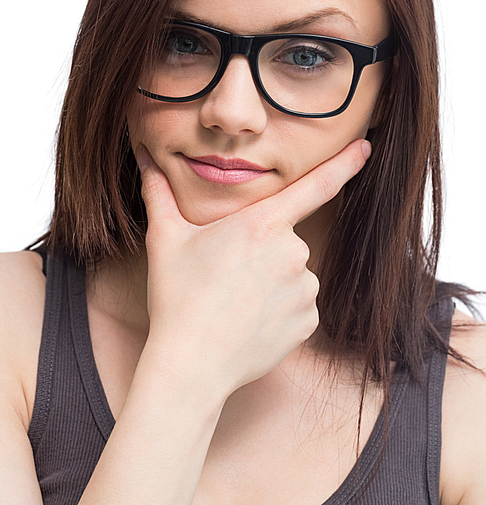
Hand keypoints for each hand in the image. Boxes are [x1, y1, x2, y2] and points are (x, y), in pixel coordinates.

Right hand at [136, 139, 370, 396]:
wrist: (191, 364)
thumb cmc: (177, 297)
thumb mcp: (165, 238)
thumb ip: (159, 192)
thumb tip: (145, 158)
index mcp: (262, 224)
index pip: (315, 185)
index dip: (345, 163)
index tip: (366, 147)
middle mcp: (292, 251)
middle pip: (287, 237)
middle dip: (264, 248)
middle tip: (228, 273)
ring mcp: (304, 289)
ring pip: (294, 271)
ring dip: (273, 279)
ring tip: (236, 300)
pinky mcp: (308, 321)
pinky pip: (300, 303)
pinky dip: (281, 307)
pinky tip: (251, 319)